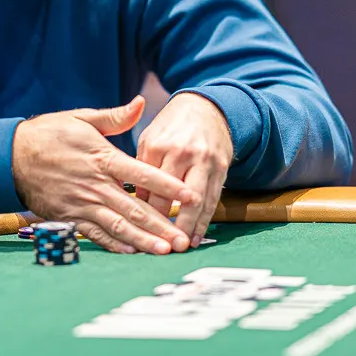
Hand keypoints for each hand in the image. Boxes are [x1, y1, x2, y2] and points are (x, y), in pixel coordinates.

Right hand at [12, 96, 199, 254]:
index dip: (167, 186)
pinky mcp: (69, 217)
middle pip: (135, 208)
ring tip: (164, 251)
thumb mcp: (82, 118)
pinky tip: (132, 252)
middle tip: (183, 239)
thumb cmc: (48, 133)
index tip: (190, 196)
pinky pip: (95, 234)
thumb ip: (115, 116)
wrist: (10, 156)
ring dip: (143, 240)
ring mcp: (82, 204)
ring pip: (118, 225)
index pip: (142, 174)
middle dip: (162, 225)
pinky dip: (114, 244)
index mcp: (102, 158)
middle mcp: (95, 184)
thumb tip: (141, 103)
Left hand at [136, 92, 233, 246]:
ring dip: (187, 227)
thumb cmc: (171, 127)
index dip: (141, 210)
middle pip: (171, 196)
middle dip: (165, 224)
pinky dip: (204, 220)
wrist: (205, 108)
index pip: (147, 186)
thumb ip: (141, 169)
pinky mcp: (221, 167)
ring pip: (195, 201)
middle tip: (157, 247)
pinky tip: (196, 236)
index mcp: (157, 146)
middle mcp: (182, 153)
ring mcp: (204, 160)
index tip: (134, 231)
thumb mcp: (149, 138)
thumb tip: (135, 203)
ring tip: (180, 248)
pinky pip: (212, 198)